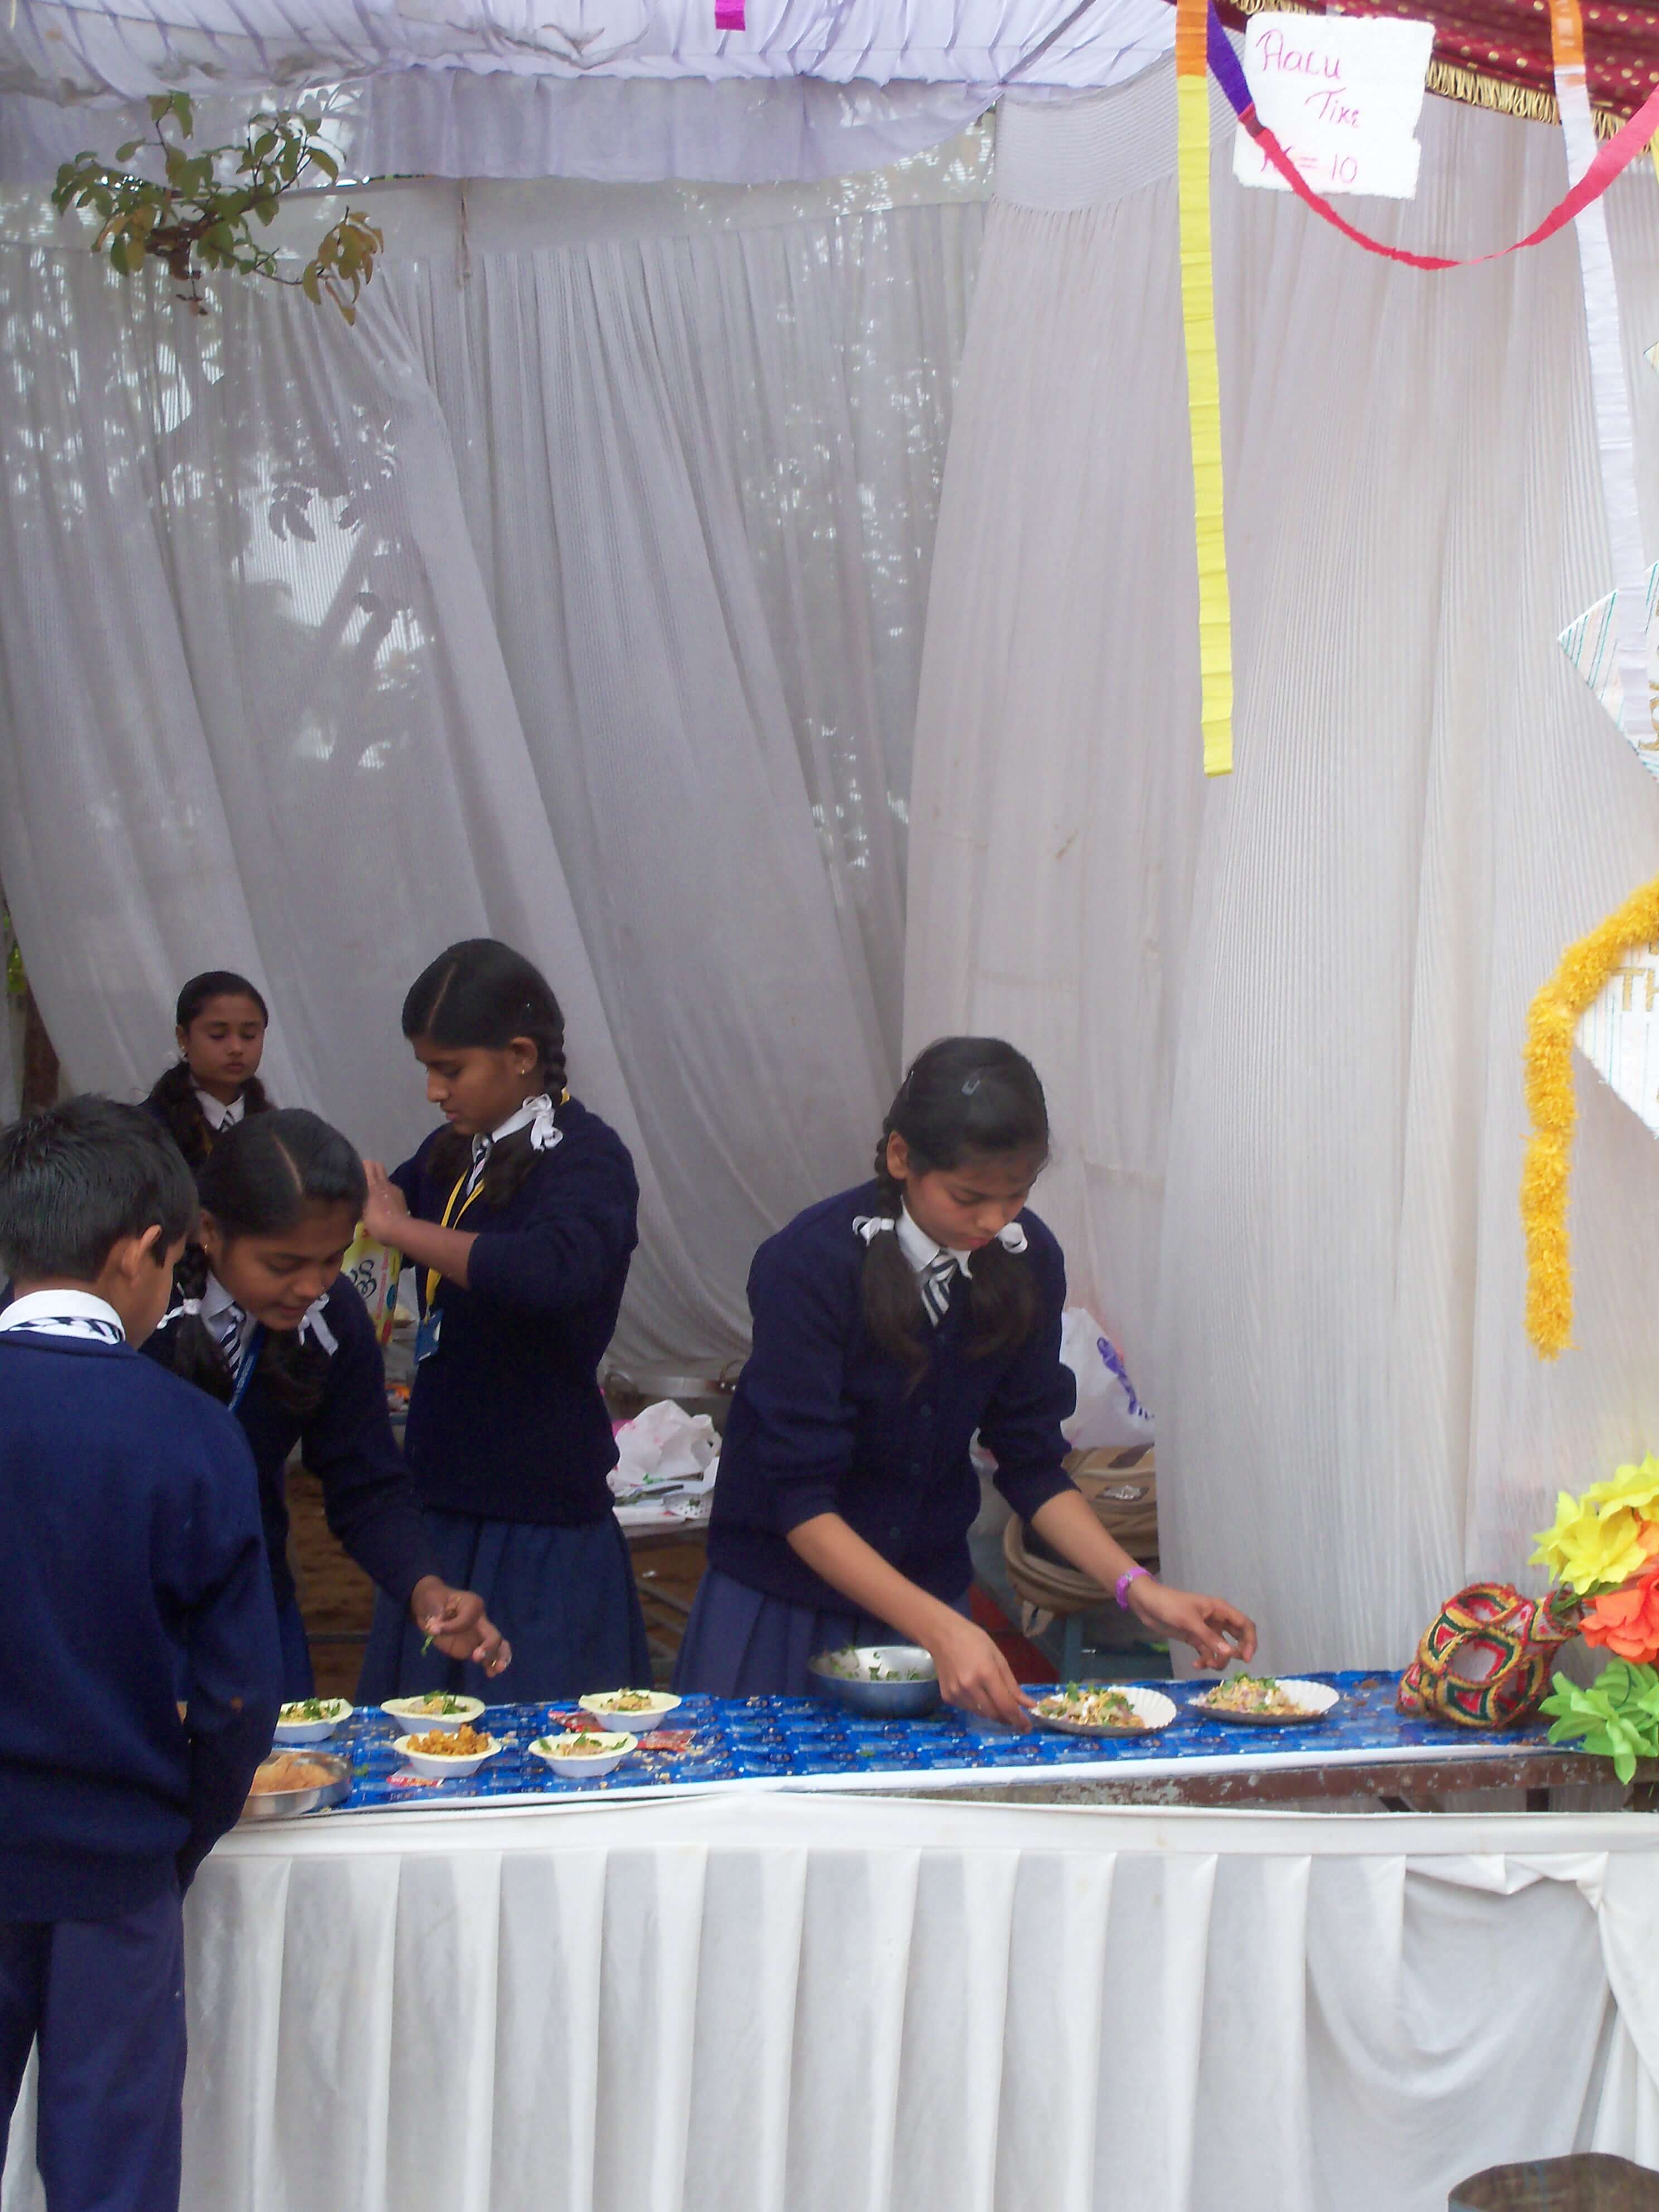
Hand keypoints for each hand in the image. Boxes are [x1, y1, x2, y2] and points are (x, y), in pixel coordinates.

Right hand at [361, 1162, 410, 1249]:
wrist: (399, 1229)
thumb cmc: (377, 1221)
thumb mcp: (362, 1212)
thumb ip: (360, 1199)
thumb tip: (356, 1193)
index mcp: (373, 1184)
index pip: (369, 1165)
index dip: (362, 1165)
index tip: (355, 1169)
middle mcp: (385, 1183)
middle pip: (379, 1166)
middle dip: (372, 1168)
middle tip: (363, 1177)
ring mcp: (395, 1189)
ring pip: (385, 1178)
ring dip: (379, 1181)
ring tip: (373, 1191)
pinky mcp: (401, 1197)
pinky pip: (391, 1189)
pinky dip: (386, 1191)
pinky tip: (383, 1201)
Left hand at [412, 1581, 512, 1676]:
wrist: (431, 1605)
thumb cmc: (433, 1599)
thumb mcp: (431, 1602)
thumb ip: (435, 1614)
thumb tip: (433, 1627)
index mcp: (472, 1605)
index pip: (465, 1621)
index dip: (449, 1627)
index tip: (431, 1630)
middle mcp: (481, 1621)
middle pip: (493, 1635)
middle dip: (489, 1646)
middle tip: (476, 1656)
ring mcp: (478, 1636)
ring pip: (497, 1646)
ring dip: (499, 1658)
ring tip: (496, 1669)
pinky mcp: (473, 1648)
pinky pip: (487, 1656)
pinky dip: (491, 1665)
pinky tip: (490, 1674)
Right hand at [926, 1611, 1033, 1729]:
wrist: (942, 1634)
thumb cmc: (974, 1640)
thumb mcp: (998, 1658)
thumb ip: (1013, 1685)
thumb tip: (1029, 1705)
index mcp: (986, 1673)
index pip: (1006, 1706)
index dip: (1019, 1720)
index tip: (1027, 1727)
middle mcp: (969, 1687)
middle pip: (994, 1714)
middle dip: (1007, 1718)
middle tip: (1015, 1716)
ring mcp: (956, 1693)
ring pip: (981, 1714)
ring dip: (993, 1712)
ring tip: (996, 1701)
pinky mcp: (947, 1697)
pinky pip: (968, 1709)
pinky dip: (978, 1707)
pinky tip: (978, 1693)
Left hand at [1127, 1578, 1256, 1669]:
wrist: (1147, 1604)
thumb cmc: (1170, 1605)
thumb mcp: (1190, 1621)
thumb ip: (1209, 1638)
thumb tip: (1229, 1654)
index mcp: (1220, 1610)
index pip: (1245, 1625)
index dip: (1250, 1641)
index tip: (1246, 1658)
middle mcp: (1217, 1620)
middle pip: (1237, 1638)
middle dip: (1236, 1653)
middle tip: (1226, 1662)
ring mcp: (1206, 1630)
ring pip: (1222, 1649)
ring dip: (1218, 1660)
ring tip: (1206, 1665)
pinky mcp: (1195, 1638)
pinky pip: (1207, 1653)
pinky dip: (1205, 1661)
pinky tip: (1195, 1665)